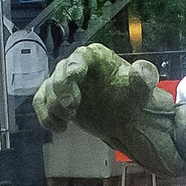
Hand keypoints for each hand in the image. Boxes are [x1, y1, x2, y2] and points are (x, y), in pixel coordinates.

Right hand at [32, 44, 161, 134]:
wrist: (125, 115)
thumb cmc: (133, 96)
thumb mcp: (143, 85)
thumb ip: (144, 75)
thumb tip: (140, 71)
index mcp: (94, 56)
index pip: (79, 57)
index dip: (74, 66)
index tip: (75, 77)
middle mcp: (75, 65)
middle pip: (59, 73)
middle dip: (61, 91)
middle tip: (71, 111)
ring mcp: (63, 82)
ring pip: (48, 90)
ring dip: (53, 106)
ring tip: (68, 120)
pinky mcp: (56, 99)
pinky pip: (41, 103)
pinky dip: (45, 116)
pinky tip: (59, 128)